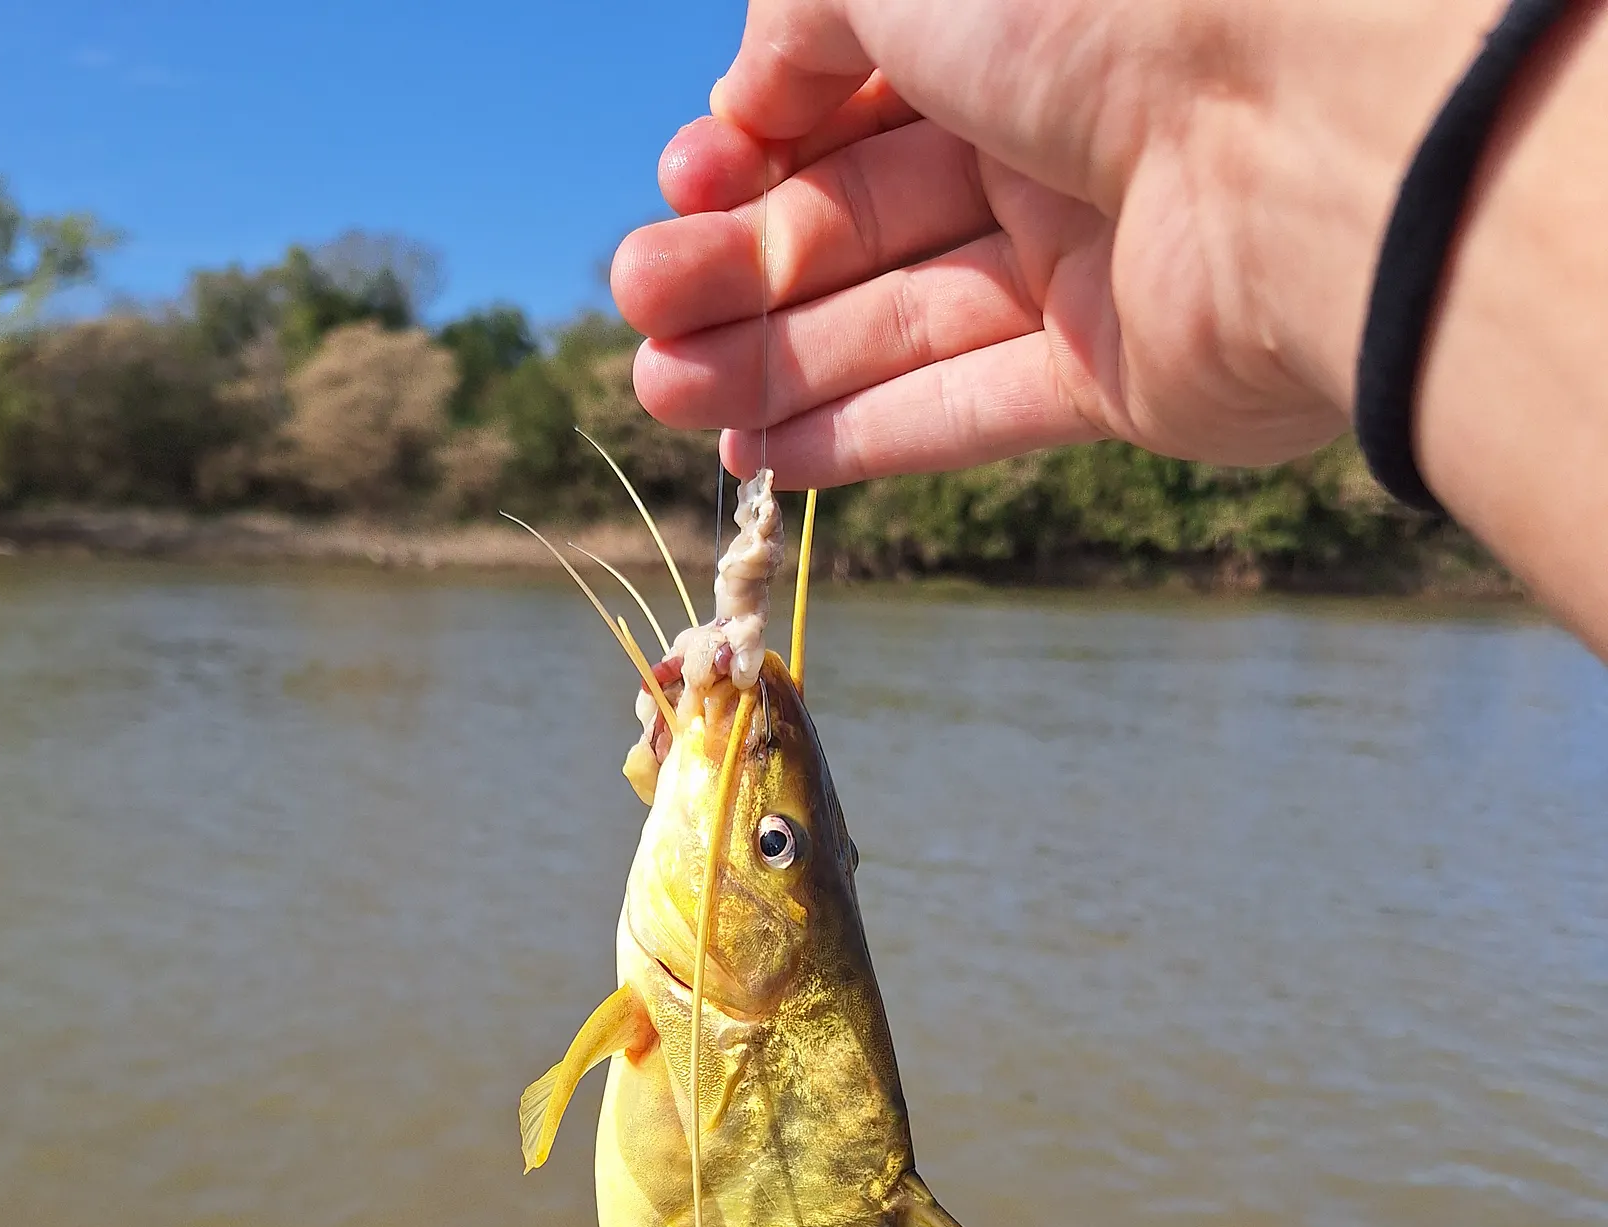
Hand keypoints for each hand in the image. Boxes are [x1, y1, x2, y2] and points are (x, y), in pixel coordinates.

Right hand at [611, 0, 1492, 487]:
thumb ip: (804, 12)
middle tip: (638, 315)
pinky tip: (764, 459)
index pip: (850, 100)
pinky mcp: (1121, 377)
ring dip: (776, 360)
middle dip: (738, 268)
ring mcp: (1089, 262)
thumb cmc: (1110, 2)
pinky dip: (866, 436)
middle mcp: (1052, 133)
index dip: (750, 151)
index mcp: (1012, 20)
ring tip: (662, 394)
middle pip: (862, 219)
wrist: (1309, 139)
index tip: (679, 190)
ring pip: (902, 320)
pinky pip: (971, 408)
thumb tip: (751, 99)